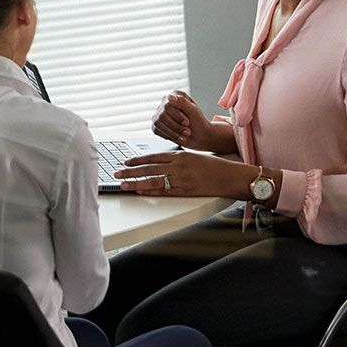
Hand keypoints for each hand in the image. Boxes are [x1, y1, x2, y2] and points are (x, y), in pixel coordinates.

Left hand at [116, 151, 250, 199]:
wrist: (230, 176)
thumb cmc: (214, 167)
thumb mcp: (193, 157)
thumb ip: (177, 160)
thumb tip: (160, 164)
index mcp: (179, 156)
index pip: (153, 157)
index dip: (137, 160)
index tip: (126, 162)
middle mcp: (178, 166)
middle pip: (149, 168)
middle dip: (130, 171)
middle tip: (117, 173)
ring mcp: (181, 179)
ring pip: (153, 180)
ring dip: (135, 182)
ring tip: (123, 184)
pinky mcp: (186, 191)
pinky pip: (164, 191)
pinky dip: (150, 191)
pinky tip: (140, 191)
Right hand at [151, 90, 213, 146]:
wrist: (200, 136)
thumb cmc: (198, 121)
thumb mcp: (193, 111)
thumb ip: (182, 102)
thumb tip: (169, 96)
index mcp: (175, 96)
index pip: (168, 105)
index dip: (177, 115)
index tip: (187, 122)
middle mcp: (165, 103)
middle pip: (162, 115)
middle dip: (176, 126)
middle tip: (187, 131)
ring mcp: (160, 114)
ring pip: (158, 123)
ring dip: (173, 132)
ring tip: (184, 135)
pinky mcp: (157, 125)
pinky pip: (157, 130)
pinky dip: (169, 135)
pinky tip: (178, 136)